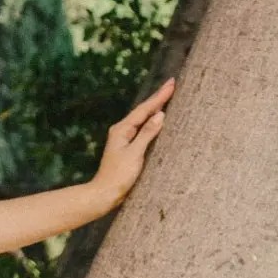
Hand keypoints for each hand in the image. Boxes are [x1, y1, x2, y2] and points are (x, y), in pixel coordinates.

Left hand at [92, 80, 173, 207]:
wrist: (105, 194)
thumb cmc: (118, 176)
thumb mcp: (135, 154)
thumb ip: (147, 134)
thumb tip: (160, 115)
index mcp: (122, 129)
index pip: (145, 109)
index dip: (159, 96)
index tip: (172, 83)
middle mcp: (122, 131)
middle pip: (143, 111)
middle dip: (158, 98)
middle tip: (172, 84)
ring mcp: (125, 139)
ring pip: (143, 119)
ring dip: (156, 107)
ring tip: (168, 96)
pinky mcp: (129, 148)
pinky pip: (143, 129)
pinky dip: (152, 121)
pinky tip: (158, 119)